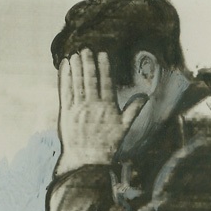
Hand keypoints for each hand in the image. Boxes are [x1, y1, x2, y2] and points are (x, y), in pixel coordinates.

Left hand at [56, 50, 146, 174]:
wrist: (86, 161)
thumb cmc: (107, 145)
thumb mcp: (124, 128)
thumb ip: (134, 110)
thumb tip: (146, 96)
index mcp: (107, 108)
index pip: (106, 83)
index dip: (104, 67)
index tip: (103, 53)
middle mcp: (92, 107)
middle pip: (90, 80)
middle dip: (88, 63)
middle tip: (86, 49)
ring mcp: (78, 109)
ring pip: (77, 83)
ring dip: (76, 67)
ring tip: (76, 54)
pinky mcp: (66, 113)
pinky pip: (65, 92)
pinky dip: (65, 78)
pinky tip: (65, 67)